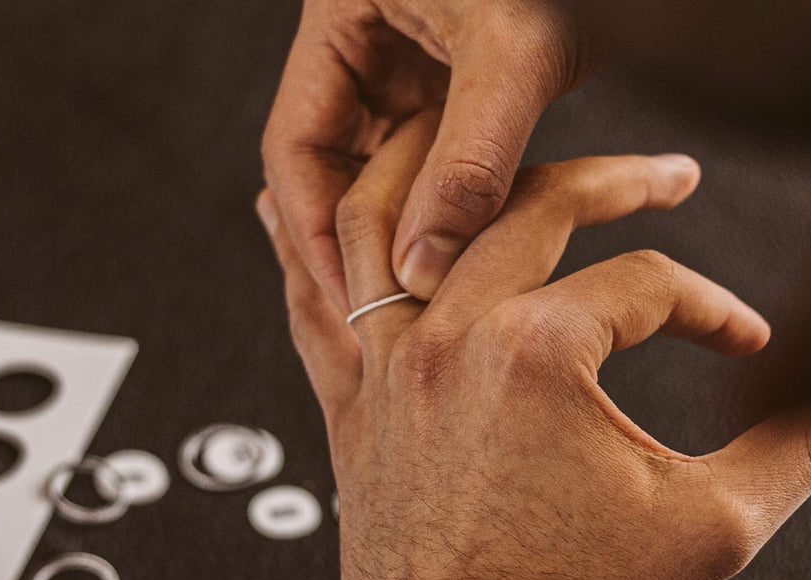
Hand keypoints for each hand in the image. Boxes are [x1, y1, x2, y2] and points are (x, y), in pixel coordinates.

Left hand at [257, 112, 810, 579]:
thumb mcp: (714, 527)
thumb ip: (796, 443)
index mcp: (537, 357)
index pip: (648, 282)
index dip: (713, 304)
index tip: (743, 339)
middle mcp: (449, 346)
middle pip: (529, 206)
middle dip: (613, 181)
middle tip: (662, 178)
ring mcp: (388, 374)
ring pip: (396, 224)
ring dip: (445, 174)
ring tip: (487, 140)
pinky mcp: (350, 412)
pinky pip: (310, 308)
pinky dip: (301, 251)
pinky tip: (287, 210)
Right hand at [261, 0, 590, 310]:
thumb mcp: (513, 56)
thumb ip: (468, 161)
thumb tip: (420, 269)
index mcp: (342, 13)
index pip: (297, 147)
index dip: (316, 231)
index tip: (351, 300)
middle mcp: (367, 39)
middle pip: (337, 164)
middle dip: (363, 241)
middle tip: (388, 318)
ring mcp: (414, 60)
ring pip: (391, 168)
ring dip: (412, 230)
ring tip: (429, 305)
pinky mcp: (463, 79)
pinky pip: (440, 159)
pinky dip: (455, 208)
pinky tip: (472, 262)